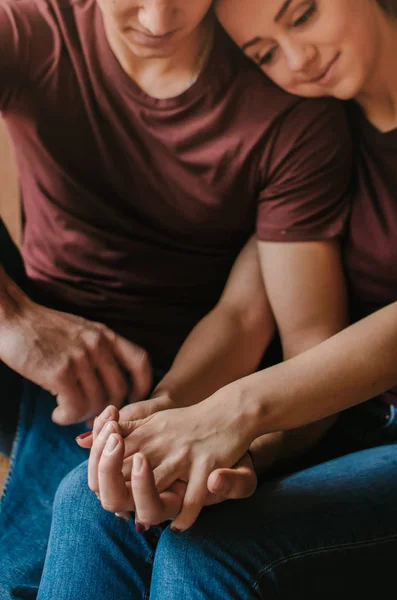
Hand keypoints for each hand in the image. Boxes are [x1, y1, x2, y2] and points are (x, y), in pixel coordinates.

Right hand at [0, 300, 150, 424]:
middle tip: (91, 417)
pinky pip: (75, 408)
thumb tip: (107, 384)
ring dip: (82, 416)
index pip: (140, 362)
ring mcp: (80, 358)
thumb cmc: (43, 328)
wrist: (13, 317)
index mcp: (106, 335)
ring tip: (67, 414)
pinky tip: (57, 414)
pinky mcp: (60, 372)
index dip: (142, 386)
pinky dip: (67, 417)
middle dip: (107, 410)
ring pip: (96, 403)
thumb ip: (98, 350)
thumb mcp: (81, 331)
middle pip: (119, 390)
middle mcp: (98, 345)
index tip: (133, 400)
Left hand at [84, 388, 255, 529]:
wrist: (229, 411)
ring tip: (142, 519)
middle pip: (125, 474)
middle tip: (121, 508)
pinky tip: (177, 527)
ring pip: (153, 486)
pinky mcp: (206, 465)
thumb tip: (79, 440)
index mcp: (145, 433)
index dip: (104, 476)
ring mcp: (183, 455)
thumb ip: (120, 431)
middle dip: (118, 493)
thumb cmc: (187, 421)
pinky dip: (184, 517)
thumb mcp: (151, 419)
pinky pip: (192, 499)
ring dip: (145, 503)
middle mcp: (160, 444)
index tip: (108, 488)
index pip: (112, 457)